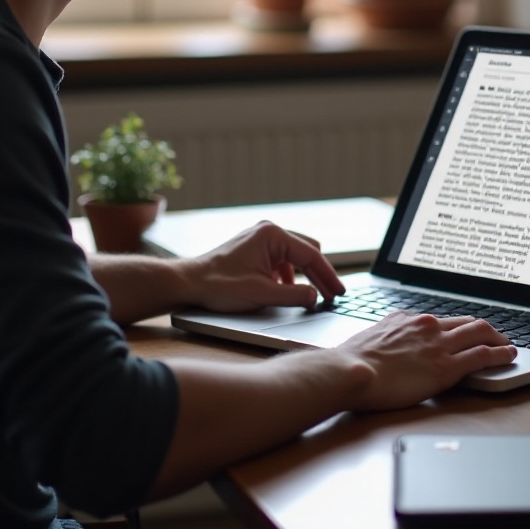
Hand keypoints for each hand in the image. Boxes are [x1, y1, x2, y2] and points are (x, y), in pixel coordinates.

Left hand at [181, 220, 345, 312]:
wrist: (190, 282)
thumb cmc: (220, 285)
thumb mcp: (261, 294)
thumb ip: (293, 296)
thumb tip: (315, 297)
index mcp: (273, 235)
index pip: (311, 255)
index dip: (328, 276)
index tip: (339, 292)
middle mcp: (269, 231)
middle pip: (307, 252)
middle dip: (320, 274)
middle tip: (332, 295)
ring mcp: (261, 238)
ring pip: (296, 255)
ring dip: (305, 275)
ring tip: (316, 295)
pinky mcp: (255, 247)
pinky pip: (282, 259)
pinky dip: (290, 275)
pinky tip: (289, 291)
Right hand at [335, 311, 516, 409]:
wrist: (349, 372)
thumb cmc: (352, 362)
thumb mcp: (370, 339)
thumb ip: (386, 336)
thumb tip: (387, 341)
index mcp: (407, 319)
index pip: (442, 320)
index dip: (458, 327)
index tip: (464, 333)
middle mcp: (427, 325)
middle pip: (466, 321)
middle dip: (484, 329)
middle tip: (496, 337)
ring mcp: (438, 344)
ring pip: (480, 332)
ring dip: (499, 339)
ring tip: (509, 346)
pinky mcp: (446, 367)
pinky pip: (483, 355)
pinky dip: (500, 354)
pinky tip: (509, 356)